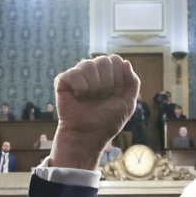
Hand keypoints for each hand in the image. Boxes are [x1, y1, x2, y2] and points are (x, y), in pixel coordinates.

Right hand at [51, 55, 140, 169]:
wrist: (88, 136)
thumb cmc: (107, 122)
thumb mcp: (127, 103)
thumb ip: (133, 83)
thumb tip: (125, 62)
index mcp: (107, 74)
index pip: (116, 60)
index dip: (118, 79)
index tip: (113, 95)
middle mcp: (92, 71)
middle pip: (104, 60)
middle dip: (107, 83)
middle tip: (100, 98)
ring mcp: (77, 74)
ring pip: (89, 65)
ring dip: (93, 87)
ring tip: (88, 99)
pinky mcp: (63, 80)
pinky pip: (74, 74)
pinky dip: (80, 88)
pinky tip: (78, 98)